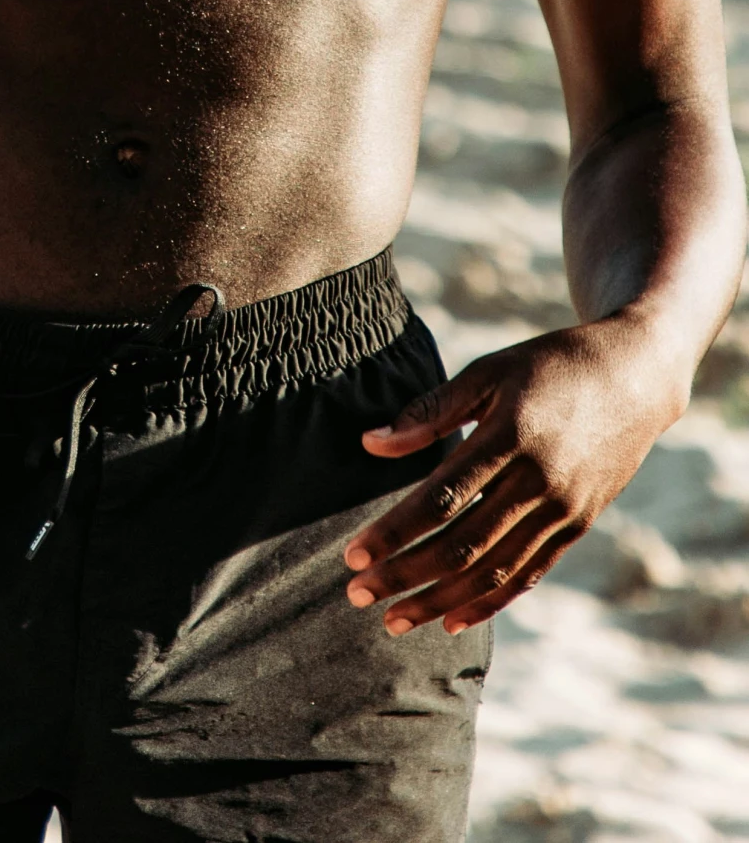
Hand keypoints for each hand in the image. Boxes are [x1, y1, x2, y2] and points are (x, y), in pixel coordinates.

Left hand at [343, 320, 684, 634]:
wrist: (633, 377)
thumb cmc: (548, 365)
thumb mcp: (488, 372)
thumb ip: (431, 411)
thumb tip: (371, 443)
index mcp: (510, 437)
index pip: (440, 499)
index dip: (394, 532)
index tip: (353, 554)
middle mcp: (539, 482)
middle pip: (462, 545)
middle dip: (405, 576)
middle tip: (358, 593)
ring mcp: (562, 510)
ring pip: (494, 571)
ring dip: (440, 600)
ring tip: (394, 621)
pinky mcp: (577, 526)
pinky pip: (529, 574)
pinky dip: (490, 602)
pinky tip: (451, 620)